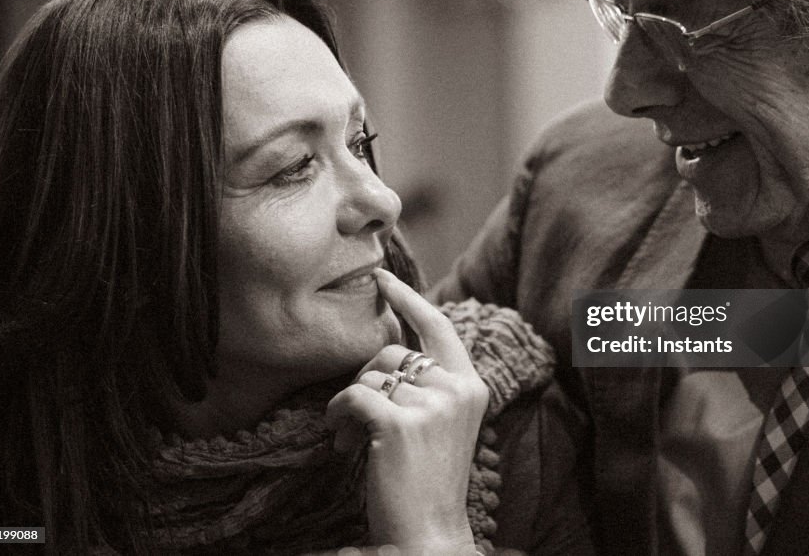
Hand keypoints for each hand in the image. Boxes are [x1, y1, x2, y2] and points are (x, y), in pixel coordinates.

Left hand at [327, 268, 489, 553]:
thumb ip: (428, 386)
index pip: (439, 328)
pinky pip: (352, 396)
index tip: (382, 278)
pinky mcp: (400, 423)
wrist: (428, 533)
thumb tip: (389, 354)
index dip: (409, 299)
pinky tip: (342, 444)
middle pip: (394, 353)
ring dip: (350, 404)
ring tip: (351, 439)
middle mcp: (456, 389)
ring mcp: (431, 405)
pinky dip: (337, 417)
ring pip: (370, 375)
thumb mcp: (441, 425)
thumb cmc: (428, 482)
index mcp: (471, 387)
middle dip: (366, 379)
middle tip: (355, 417)